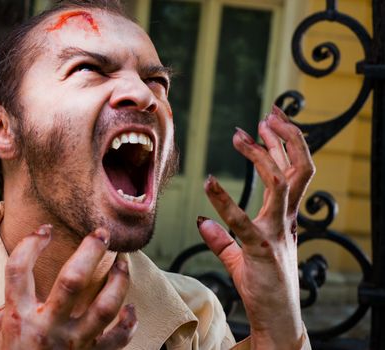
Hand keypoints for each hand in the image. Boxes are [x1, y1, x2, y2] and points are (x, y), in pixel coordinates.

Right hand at [0, 225, 136, 349]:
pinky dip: (129, 323)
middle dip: (90, 250)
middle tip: (101, 234)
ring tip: (123, 263)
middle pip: (73, 280)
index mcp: (19, 319)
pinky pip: (118, 339)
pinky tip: (130, 308)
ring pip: (105, 306)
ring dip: (119, 281)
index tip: (44, 231)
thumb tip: (4, 306)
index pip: (18, 271)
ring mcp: (73, 343)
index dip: (30, 244)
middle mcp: (48, 328)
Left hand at [197, 105, 314, 349]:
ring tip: (243, 135)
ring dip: (262, 156)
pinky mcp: (262, 250)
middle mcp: (287, 219)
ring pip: (281, 183)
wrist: (277, 318)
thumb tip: (203, 222)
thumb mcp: (242, 255)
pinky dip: (225, 201)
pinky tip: (208, 183)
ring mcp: (277, 233)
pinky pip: (244, 221)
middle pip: (299, 168)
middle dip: (287, 136)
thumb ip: (225, 237)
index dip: (283, 143)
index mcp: (285, 216)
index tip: (269, 120)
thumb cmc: (263, 284)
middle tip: (269, 113)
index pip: (292, 170)